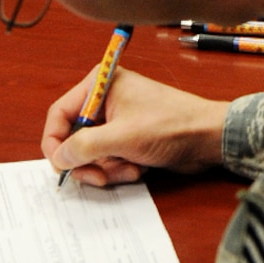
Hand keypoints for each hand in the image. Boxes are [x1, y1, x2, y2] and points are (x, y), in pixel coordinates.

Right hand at [43, 67, 229, 185]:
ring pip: (90, 153)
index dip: (55, 143)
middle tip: (99, 177)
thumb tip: (59, 158)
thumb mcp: (121, 137)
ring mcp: (116, 120)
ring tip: (130, 168)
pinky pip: (107, 159)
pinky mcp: (127, 137)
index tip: (62, 167)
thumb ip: (84, 147)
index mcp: (100, 85)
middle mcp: (104, 99)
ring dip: (107, 168)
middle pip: (73, 137)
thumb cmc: (171, 126)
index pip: (59, 114)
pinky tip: (138, 168)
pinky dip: (119, 168)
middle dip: (87, 161)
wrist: (208, 138)